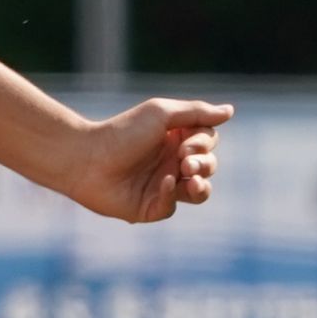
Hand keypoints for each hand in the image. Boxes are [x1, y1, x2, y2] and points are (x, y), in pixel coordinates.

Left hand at [60, 97, 231, 222]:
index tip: (186, 141)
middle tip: (184, 160)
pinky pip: (172, 205)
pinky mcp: (149, 206)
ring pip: (199, 191)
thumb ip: (196, 112)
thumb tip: (230, 111)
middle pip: (208, 166)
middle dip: (204, 163)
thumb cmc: (122, 132)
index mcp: (175, 139)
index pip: (208, 142)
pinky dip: (171, 194)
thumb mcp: (161, 113)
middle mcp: (171, 162)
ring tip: (190, 176)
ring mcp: (162, 185)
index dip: (205, 142)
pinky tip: (163, 182)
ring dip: (202, 185)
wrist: (86, 158)